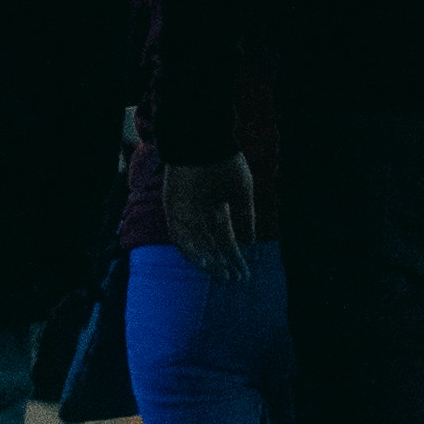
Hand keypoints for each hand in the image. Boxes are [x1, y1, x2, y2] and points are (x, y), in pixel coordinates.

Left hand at [161, 156, 253, 274]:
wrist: (206, 144)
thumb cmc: (227, 164)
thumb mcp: (243, 194)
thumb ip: (245, 218)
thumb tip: (251, 243)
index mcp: (217, 207)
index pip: (225, 238)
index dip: (234, 256)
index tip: (244, 273)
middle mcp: (201, 213)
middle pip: (210, 244)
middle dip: (221, 262)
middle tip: (232, 279)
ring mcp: (185, 211)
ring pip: (194, 243)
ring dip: (206, 259)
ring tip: (219, 272)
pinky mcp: (173, 208)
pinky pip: (179, 233)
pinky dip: (190, 247)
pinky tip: (204, 259)